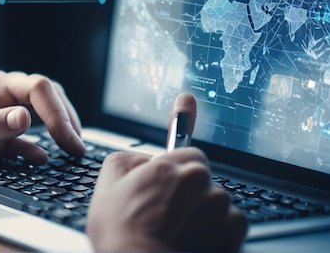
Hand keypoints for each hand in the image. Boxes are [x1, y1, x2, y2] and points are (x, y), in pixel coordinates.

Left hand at [0, 70, 83, 163]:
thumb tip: (25, 118)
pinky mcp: (15, 126)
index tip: (67, 138)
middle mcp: (11, 92)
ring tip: (74, 149)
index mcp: (1, 86)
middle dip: (67, 120)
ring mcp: (15, 108)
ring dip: (63, 128)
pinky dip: (47, 143)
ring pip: (50, 110)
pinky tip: (50, 158)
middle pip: (51, 96)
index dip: (58, 112)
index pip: (39, 89)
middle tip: (77, 148)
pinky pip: (37, 132)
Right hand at [86, 94, 247, 252]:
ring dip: (202, 212)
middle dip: (189, 188)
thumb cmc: (121, 235)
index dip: (182, 140)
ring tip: (177, 232)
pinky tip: (195, 241)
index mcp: (167, 167)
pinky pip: (231, 224)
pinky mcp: (232, 233)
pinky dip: (218, 232)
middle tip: (166, 211)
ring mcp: (217, 207)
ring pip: (215, 201)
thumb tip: (143, 159)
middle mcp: (196, 180)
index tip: (187, 99)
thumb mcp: (105, 188)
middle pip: (200, 175)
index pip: (185, 147)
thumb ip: (125, 161)